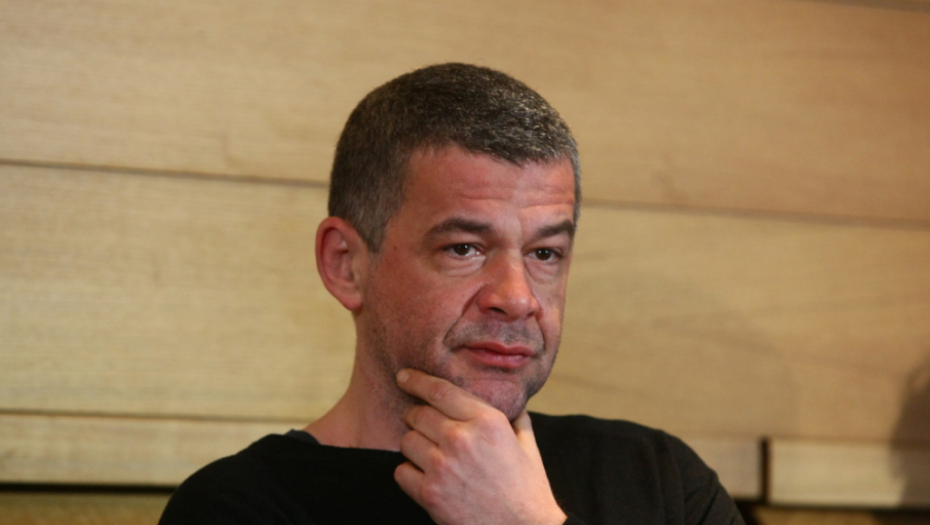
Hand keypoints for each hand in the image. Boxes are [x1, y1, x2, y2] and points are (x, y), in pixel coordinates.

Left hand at [393, 368, 566, 524]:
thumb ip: (515, 417)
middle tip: (422, 425)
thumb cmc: (527, 490)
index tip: (404, 377)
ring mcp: (443, 467)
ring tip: (429, 455)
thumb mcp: (527, 445)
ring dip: (414, 446)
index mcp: (487, 421)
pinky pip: (401, 471)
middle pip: (418, 414)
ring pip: (406, 441)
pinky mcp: (430, 494)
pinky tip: (425, 477)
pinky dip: (409, 473)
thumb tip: (510, 399)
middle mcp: (462, 438)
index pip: (439, 391)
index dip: (417, 380)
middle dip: (416, 417)